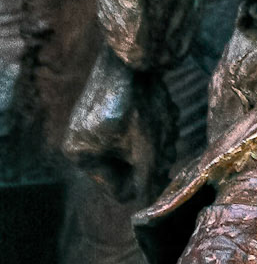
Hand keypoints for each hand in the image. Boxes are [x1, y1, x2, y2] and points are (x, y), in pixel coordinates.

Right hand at [64, 44, 176, 203]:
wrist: (135, 55)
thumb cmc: (137, 104)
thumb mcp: (146, 149)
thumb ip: (147, 181)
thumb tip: (148, 208)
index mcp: (82, 156)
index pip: (119, 190)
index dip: (145, 181)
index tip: (163, 165)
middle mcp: (81, 142)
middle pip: (129, 169)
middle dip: (152, 157)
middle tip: (167, 139)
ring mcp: (94, 125)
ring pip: (136, 148)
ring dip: (156, 139)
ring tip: (166, 121)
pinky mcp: (110, 109)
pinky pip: (135, 129)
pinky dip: (151, 123)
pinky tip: (161, 109)